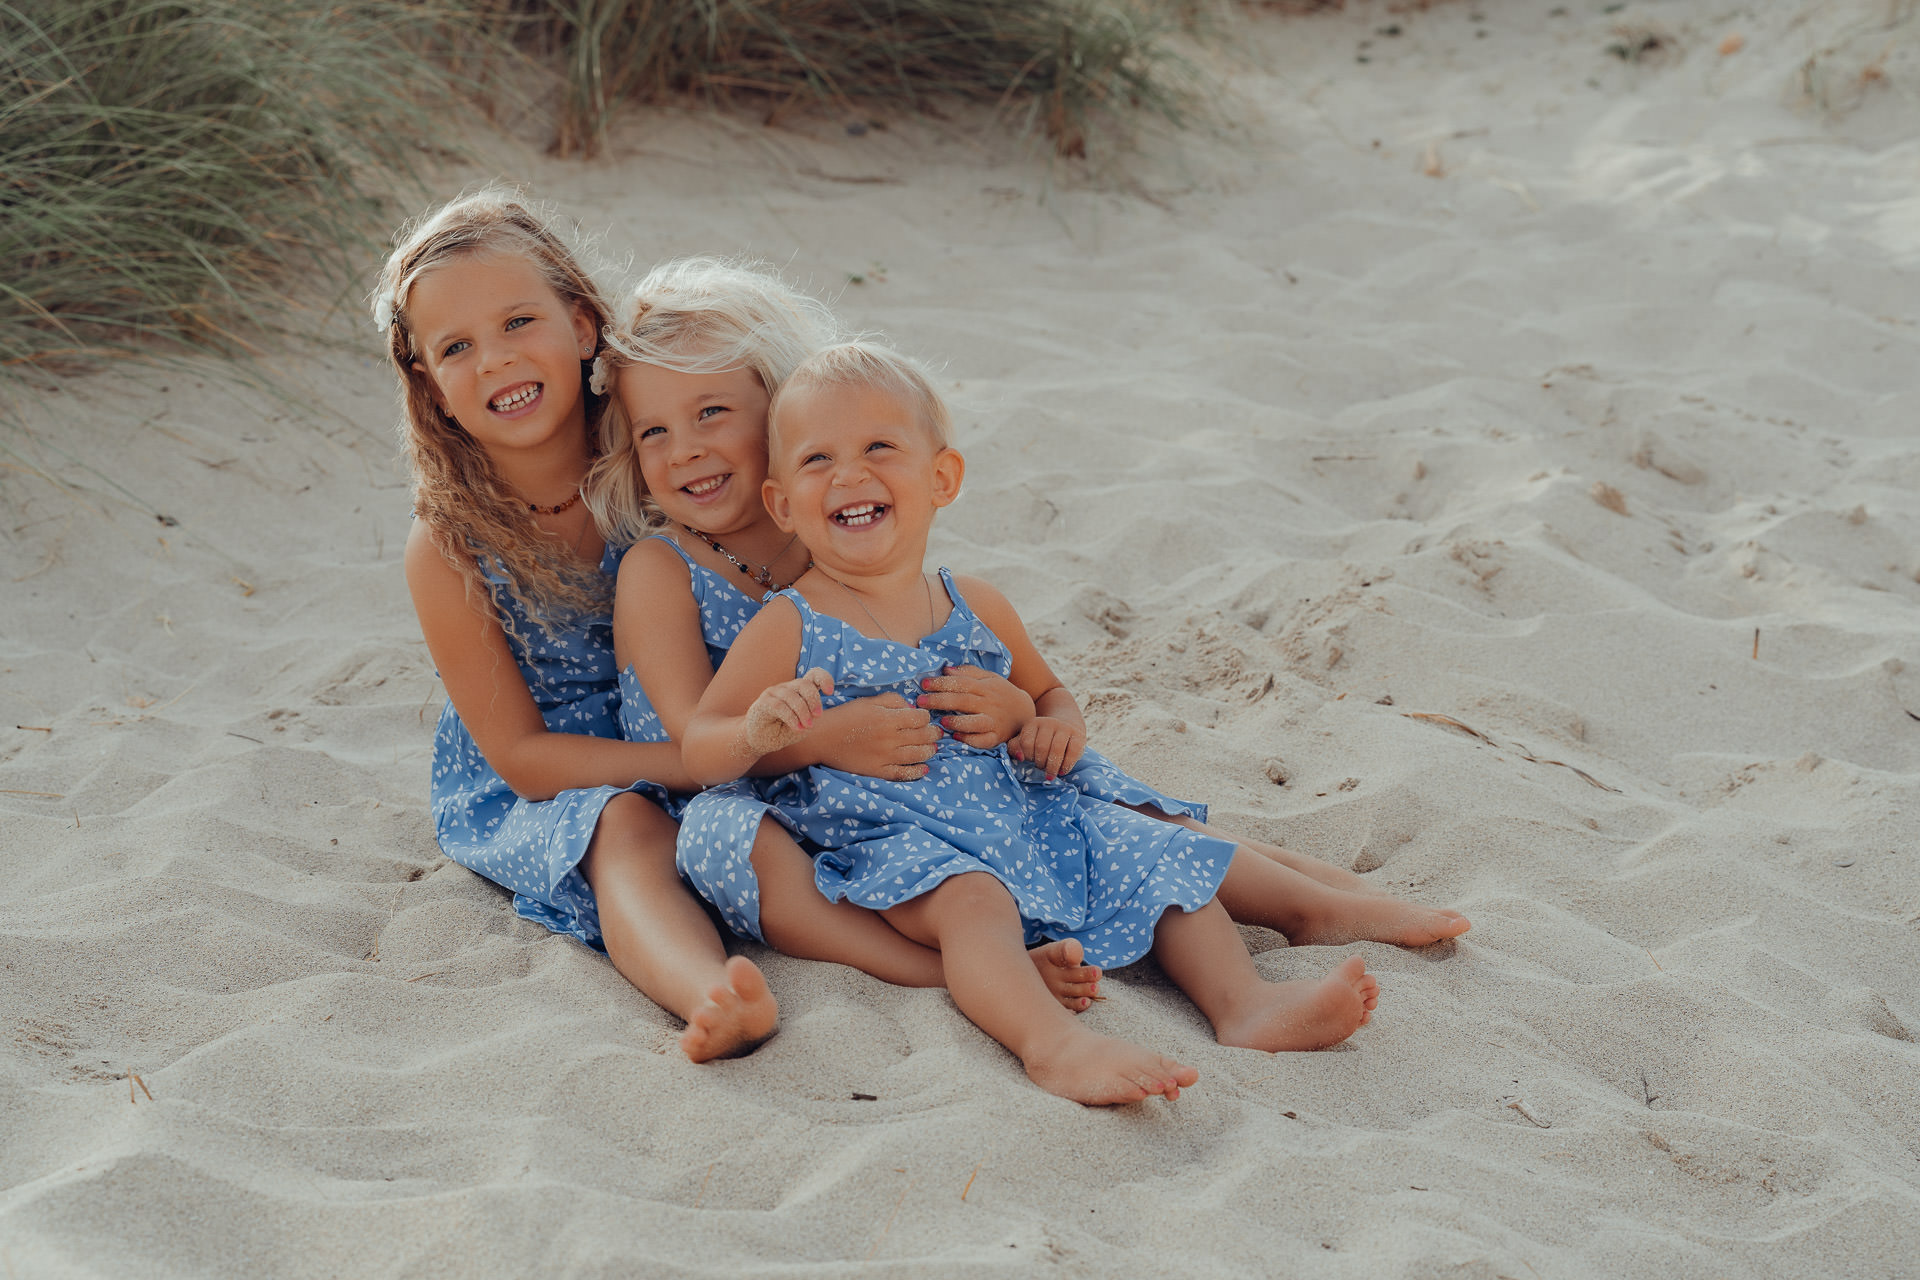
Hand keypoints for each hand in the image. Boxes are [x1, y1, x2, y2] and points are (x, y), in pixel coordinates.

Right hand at [743, 668, 833, 755]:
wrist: (761, 742)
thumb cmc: (784, 731)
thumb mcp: (804, 724)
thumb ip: (812, 715)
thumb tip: (816, 710)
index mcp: (799, 691)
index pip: (814, 675)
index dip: (824, 678)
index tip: (829, 692)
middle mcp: (787, 688)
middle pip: (804, 684)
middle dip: (814, 700)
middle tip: (818, 715)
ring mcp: (774, 693)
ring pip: (792, 696)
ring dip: (803, 712)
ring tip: (807, 726)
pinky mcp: (763, 702)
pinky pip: (779, 706)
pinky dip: (791, 718)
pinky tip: (797, 727)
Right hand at [813, 693, 941, 780]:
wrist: (822, 738)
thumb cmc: (845, 716)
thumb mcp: (869, 701)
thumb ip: (892, 701)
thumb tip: (912, 708)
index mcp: (888, 718)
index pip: (920, 718)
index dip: (926, 717)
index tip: (924, 718)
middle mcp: (889, 738)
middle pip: (923, 737)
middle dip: (933, 734)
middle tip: (936, 733)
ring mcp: (884, 757)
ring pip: (917, 755)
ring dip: (929, 751)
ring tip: (932, 748)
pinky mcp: (877, 771)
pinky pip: (903, 774)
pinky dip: (916, 772)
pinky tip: (923, 768)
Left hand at [917, 664, 1034, 748]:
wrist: (1026, 712)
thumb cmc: (1002, 693)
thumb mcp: (990, 678)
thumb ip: (969, 673)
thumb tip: (946, 669)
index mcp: (986, 687)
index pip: (961, 683)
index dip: (942, 683)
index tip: (923, 684)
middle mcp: (990, 704)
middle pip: (963, 701)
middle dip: (940, 700)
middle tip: (920, 701)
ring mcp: (994, 722)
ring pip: (975, 722)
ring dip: (958, 721)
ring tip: (941, 721)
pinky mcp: (996, 738)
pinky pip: (983, 740)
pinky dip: (970, 739)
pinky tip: (956, 736)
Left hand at [1009, 715, 1085, 779]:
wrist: (1066, 725)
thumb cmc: (1040, 739)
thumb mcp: (1026, 740)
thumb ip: (1015, 747)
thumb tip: (1020, 757)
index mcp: (1033, 723)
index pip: (1026, 742)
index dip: (1028, 756)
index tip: (1030, 761)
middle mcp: (1049, 723)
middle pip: (1041, 747)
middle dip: (1040, 763)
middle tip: (1041, 768)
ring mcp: (1065, 728)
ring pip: (1056, 750)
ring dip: (1052, 767)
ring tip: (1050, 775)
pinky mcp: (1079, 736)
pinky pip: (1073, 752)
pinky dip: (1066, 765)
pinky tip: (1062, 771)